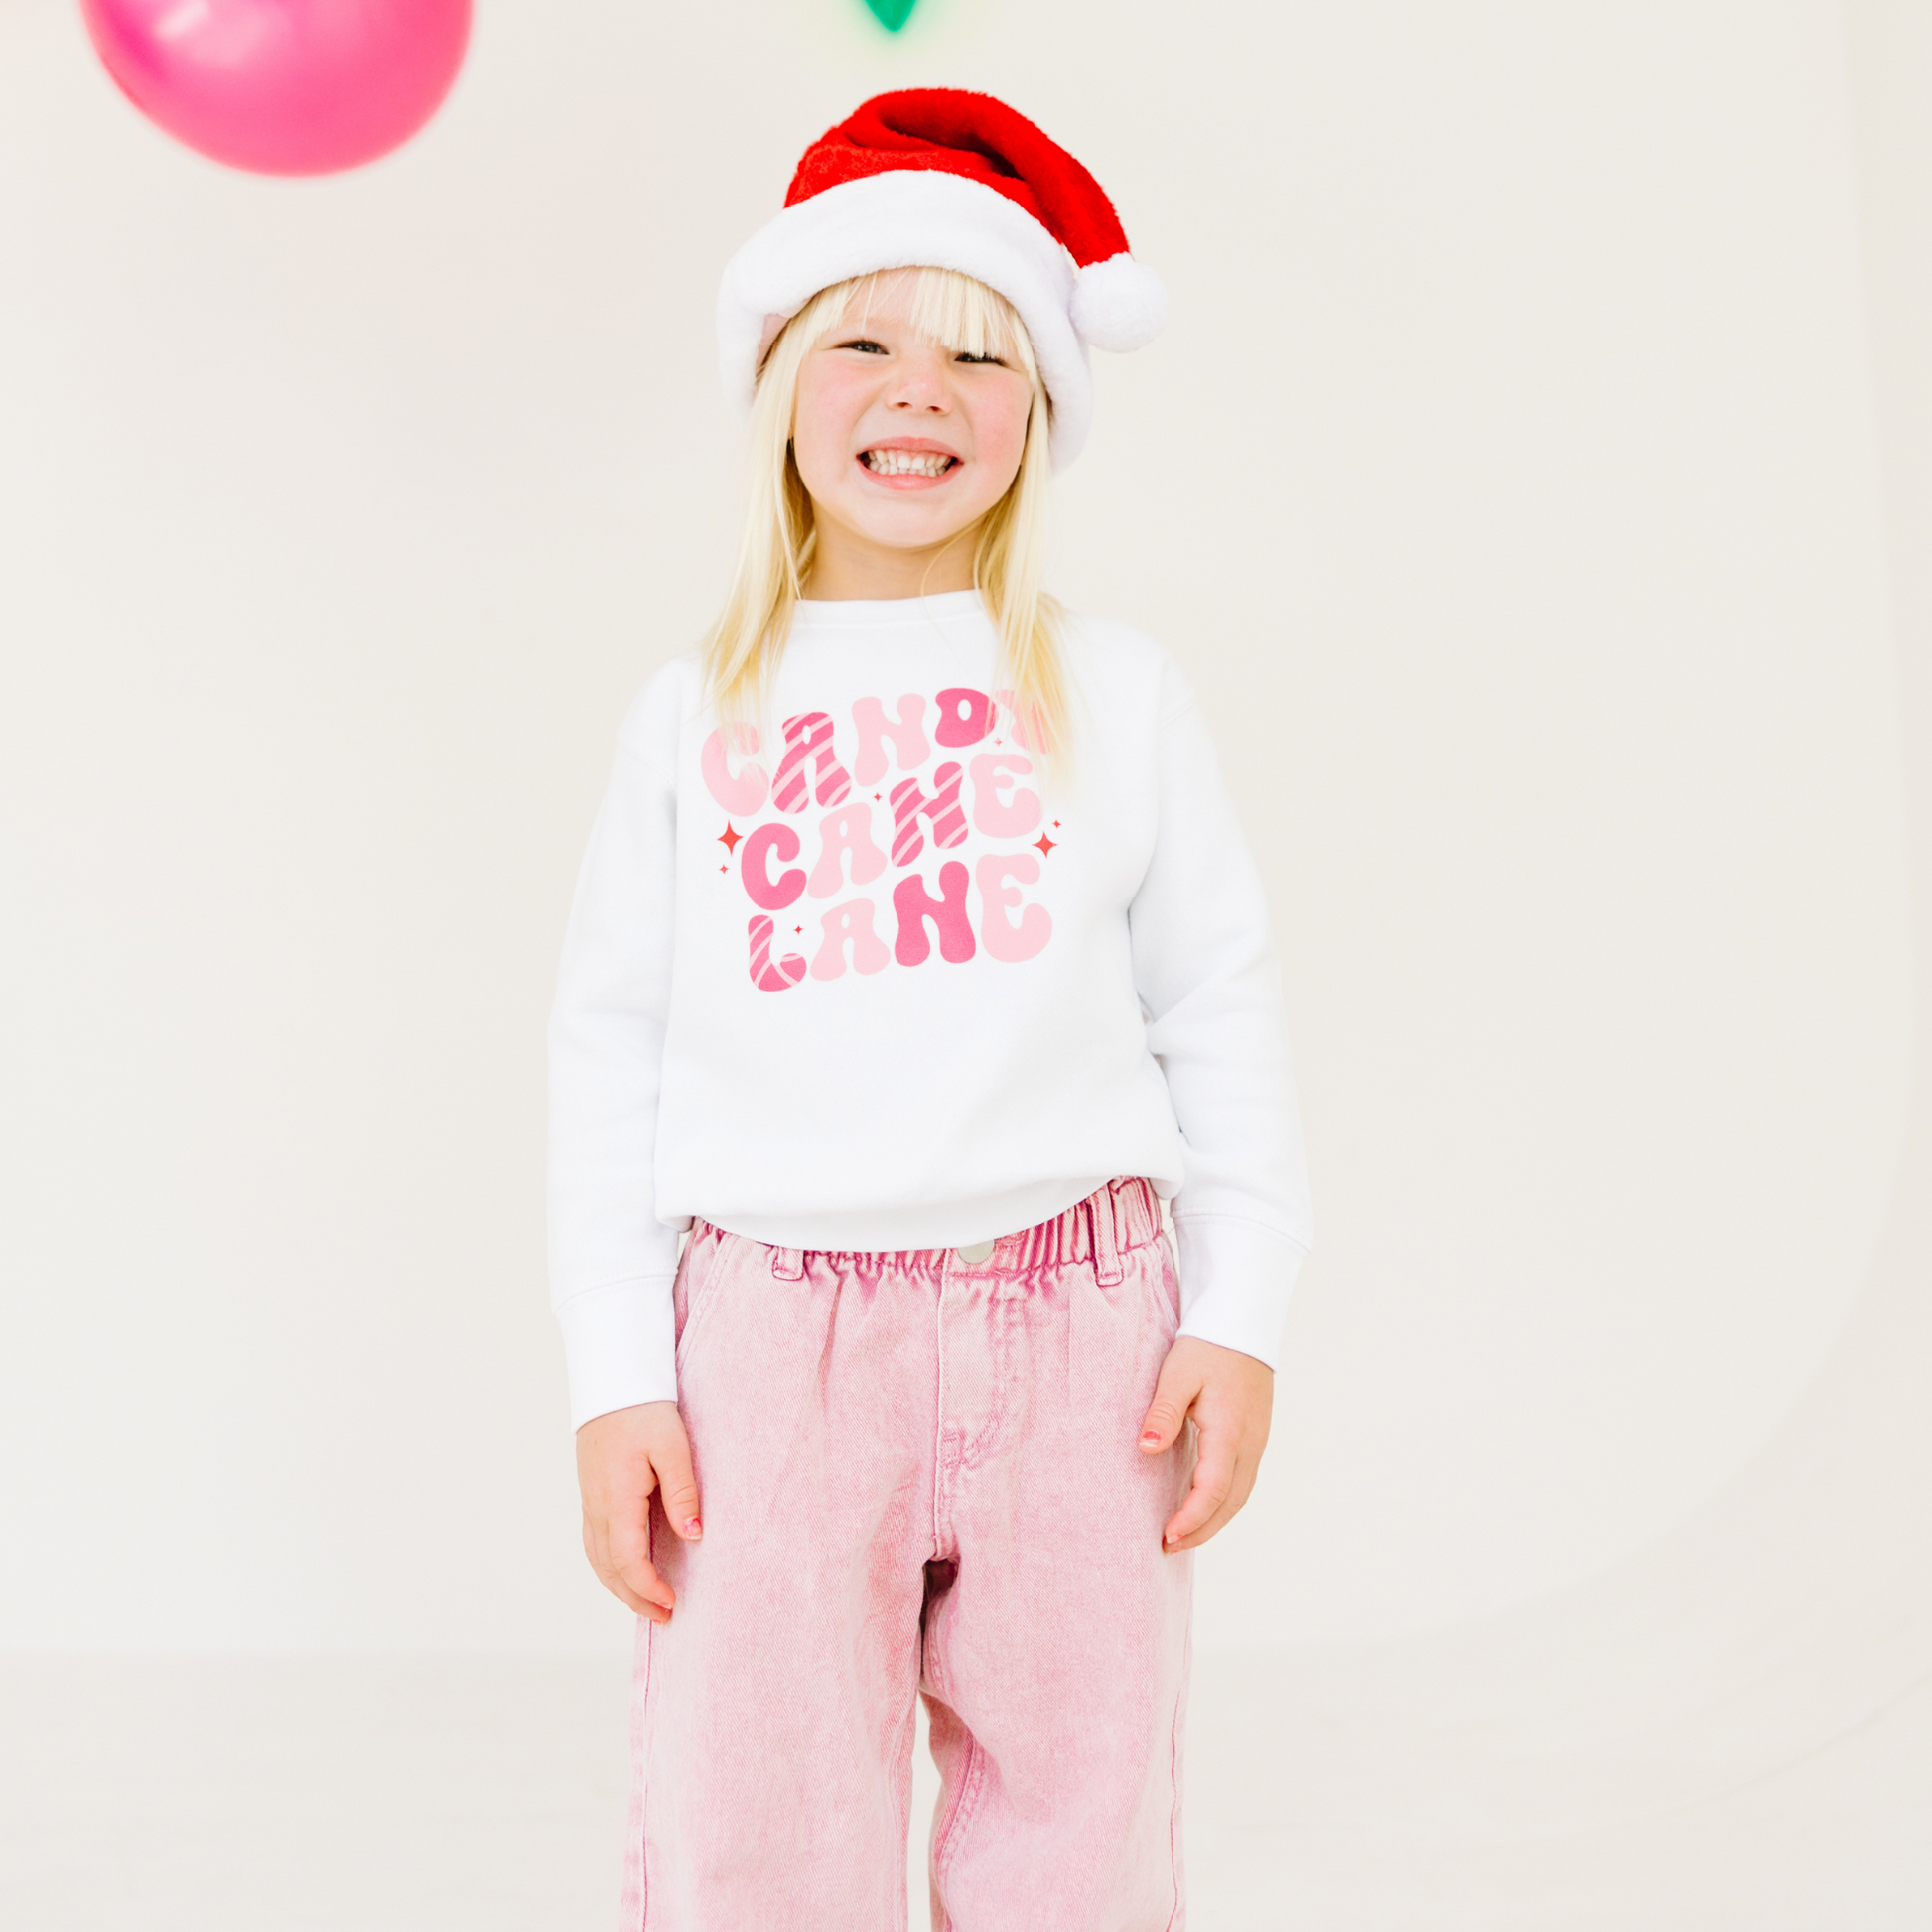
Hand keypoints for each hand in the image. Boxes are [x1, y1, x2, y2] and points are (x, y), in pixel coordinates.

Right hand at [576, 1400, 701, 1623]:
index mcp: (617, 1499)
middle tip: (664, 1617)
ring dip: (619, 1586)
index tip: (671, 1603)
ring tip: (647, 1603)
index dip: (648, 1587)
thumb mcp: (673, 1447)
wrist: (612, 1382)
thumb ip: (682, 1492)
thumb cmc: (644, 1411)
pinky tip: (626, 1570)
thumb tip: (693, 1535)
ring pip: (597, 1558)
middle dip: (634, 1597)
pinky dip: (609, 1566)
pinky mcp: (591, 1494)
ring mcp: (589, 1501)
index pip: (628, 1559)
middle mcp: (596, 1506)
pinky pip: (594, 1542)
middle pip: (608, 1568)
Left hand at [1137, 1336, 1272, 1550]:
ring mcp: (1256, 1442)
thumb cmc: (1206, 1347)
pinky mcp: (1255, 1437)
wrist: (1242, 1324)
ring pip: (1240, 1496)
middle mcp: (1249, 1444)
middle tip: (1169, 1546)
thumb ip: (1163, 1412)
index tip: (1167, 1536)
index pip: (1212, 1490)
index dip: (1191, 1519)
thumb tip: (1147, 1447)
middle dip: (1202, 1530)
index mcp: (1230, 1432)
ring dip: (1214, 1520)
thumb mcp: (1178, 1374)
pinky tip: (1203, 1505)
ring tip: (1183, 1535)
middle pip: (1230, 1503)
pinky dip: (1223, 1502)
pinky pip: (1242, 1481)